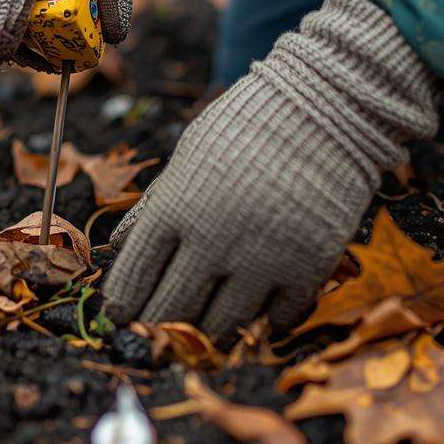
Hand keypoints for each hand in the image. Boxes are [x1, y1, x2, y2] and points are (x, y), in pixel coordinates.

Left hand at [104, 0, 441, 338]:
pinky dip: (264, 321)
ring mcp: (263, 259)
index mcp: (176, 209)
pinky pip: (277, 320)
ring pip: (222, 328)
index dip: (122, 305)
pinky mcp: (308, 269)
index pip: (133, 277)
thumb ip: (154, 206)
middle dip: (158, 329)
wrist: (328, 106)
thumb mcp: (188, 157)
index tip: (121, 316)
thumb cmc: (248, 126)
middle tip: (157, 336)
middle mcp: (213, 241)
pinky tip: (258, 312)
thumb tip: (116, 250)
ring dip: (208, 335)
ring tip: (204, 332)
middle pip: (171, 312)